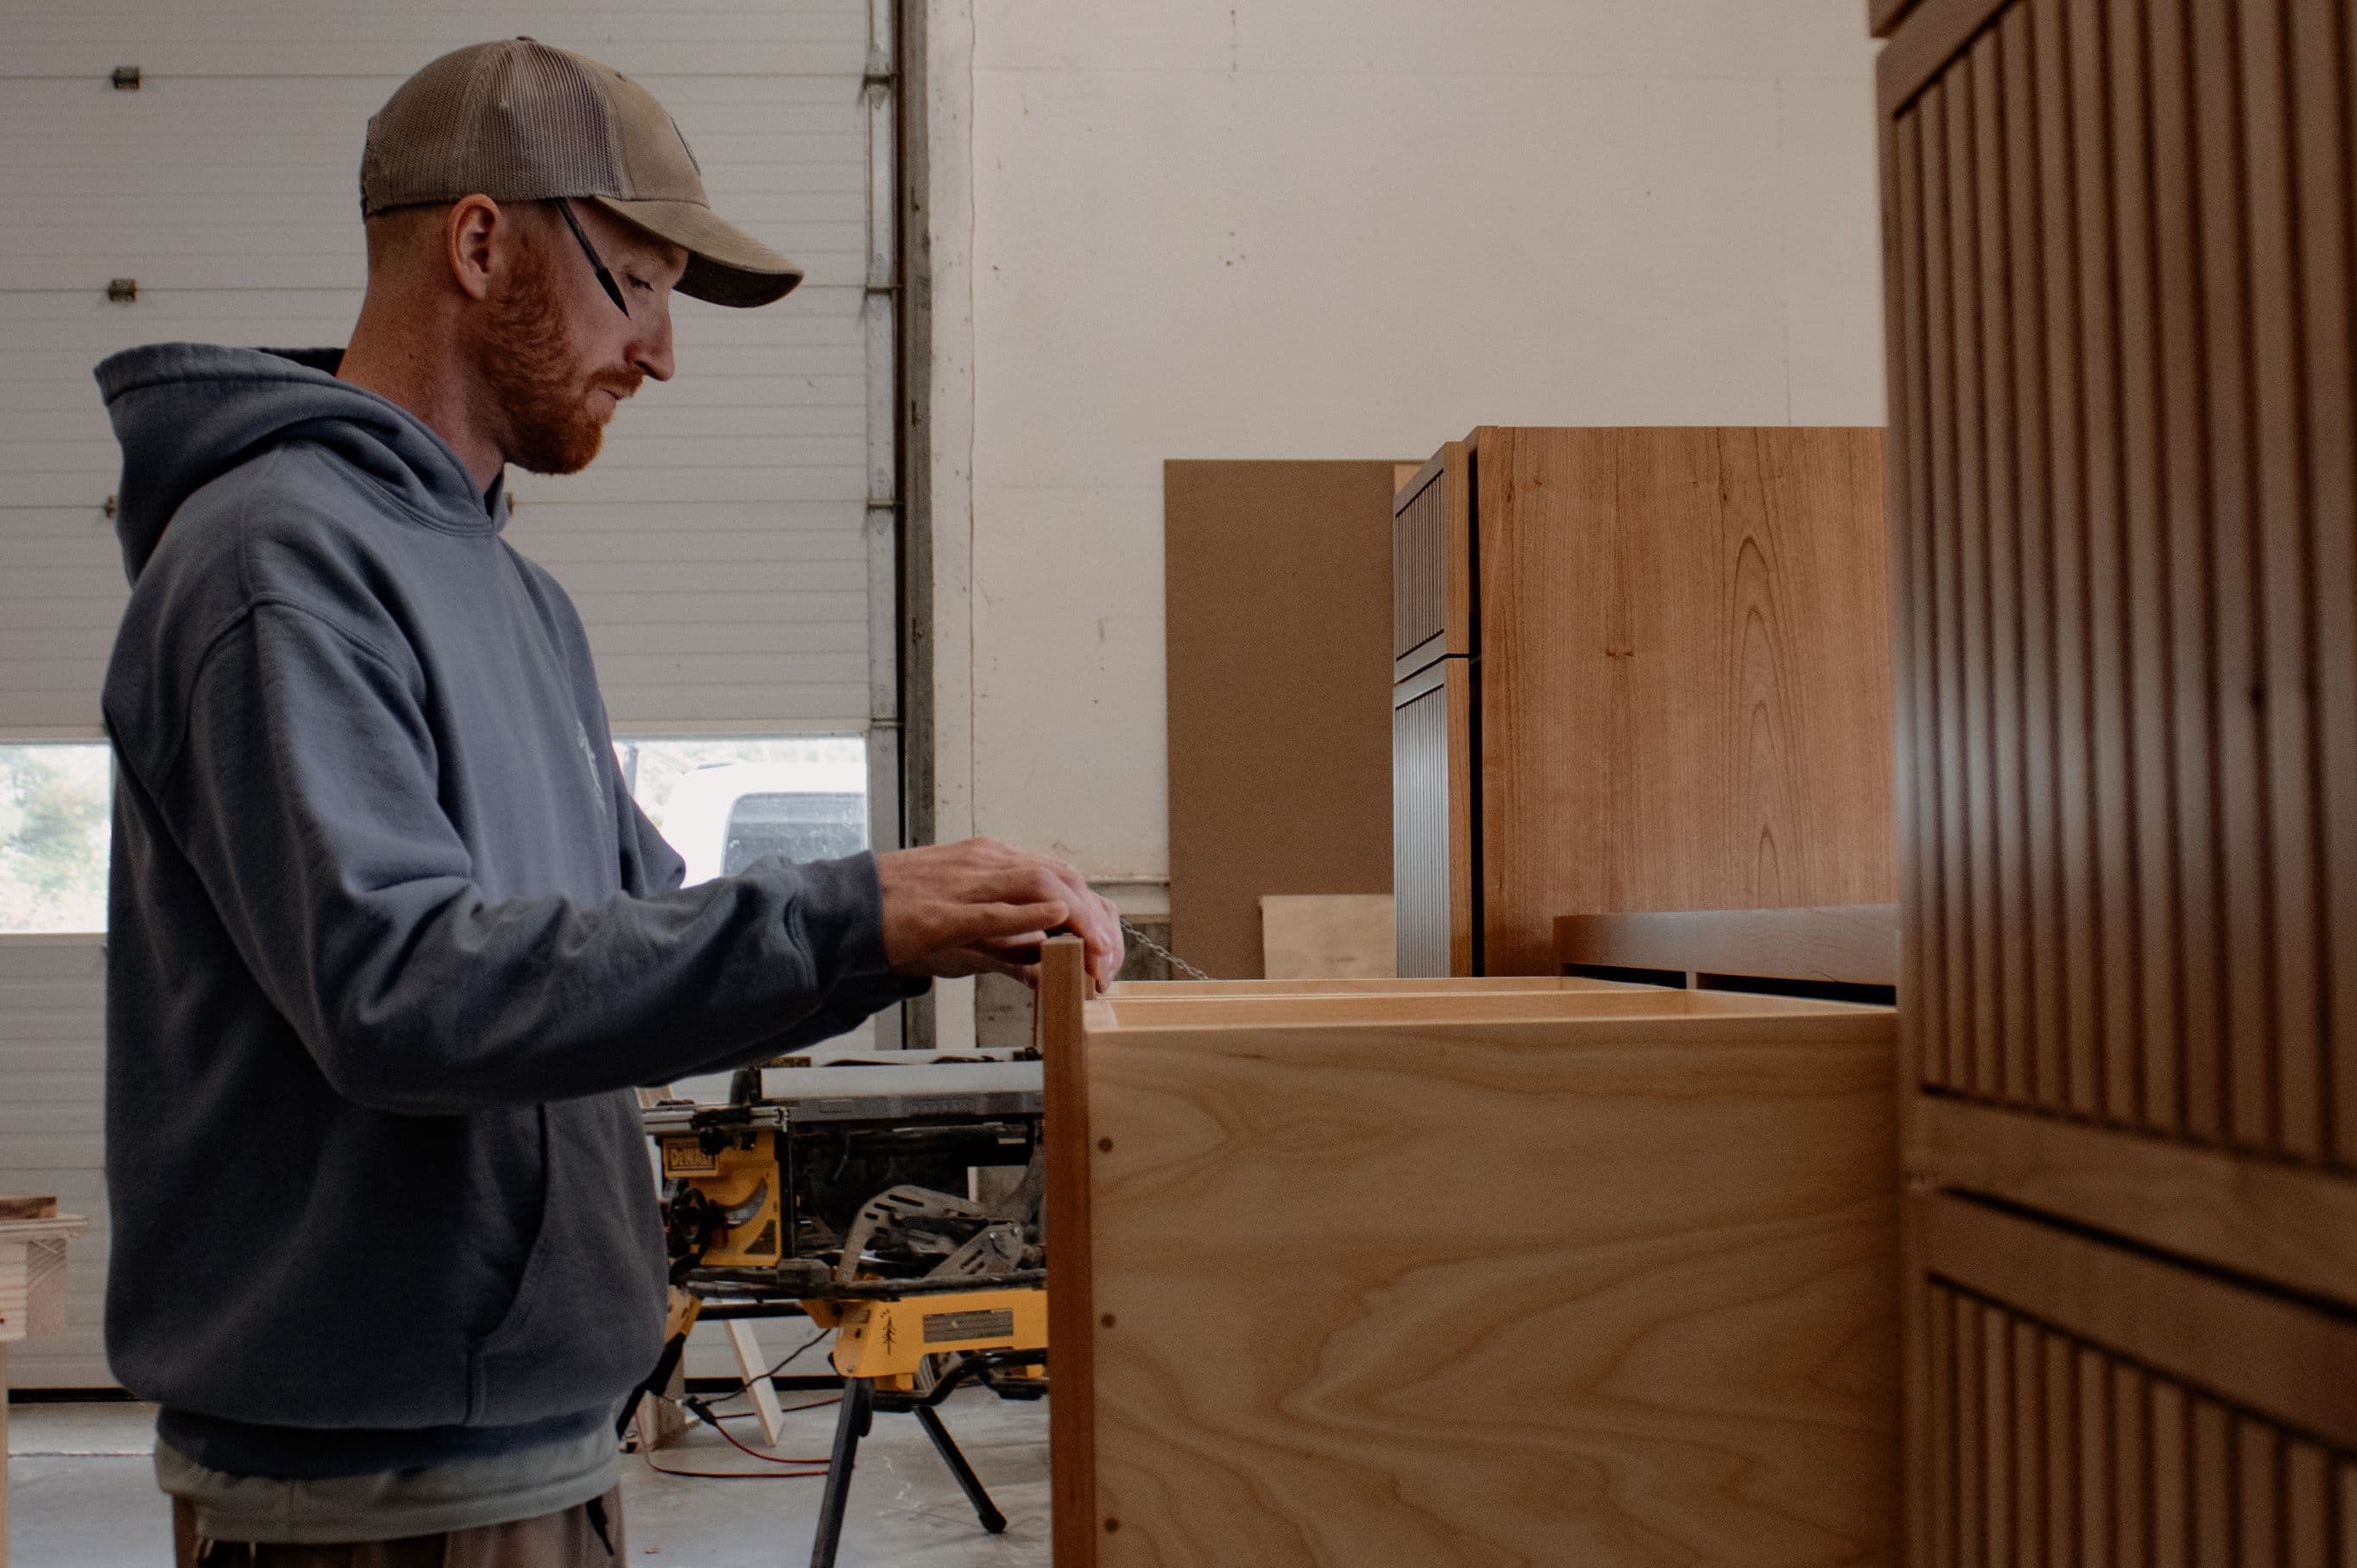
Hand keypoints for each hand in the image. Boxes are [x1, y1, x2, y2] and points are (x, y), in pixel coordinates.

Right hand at [874, 838, 1125, 989]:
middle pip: (1063, 876)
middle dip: (1097, 919)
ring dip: (1078, 919)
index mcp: (994, 862)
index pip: (1062, 877)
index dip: (1095, 912)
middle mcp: (986, 863)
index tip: (1108, 950)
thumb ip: (1014, 946)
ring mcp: (965, 884)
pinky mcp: (941, 913)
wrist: (848, 911)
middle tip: (1110, 961)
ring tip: (1097, 953)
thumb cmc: (905, 918)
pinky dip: (1030, 913)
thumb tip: (1054, 967)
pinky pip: (993, 908)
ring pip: (1039, 884)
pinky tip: (1057, 919)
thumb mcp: (970, 932)